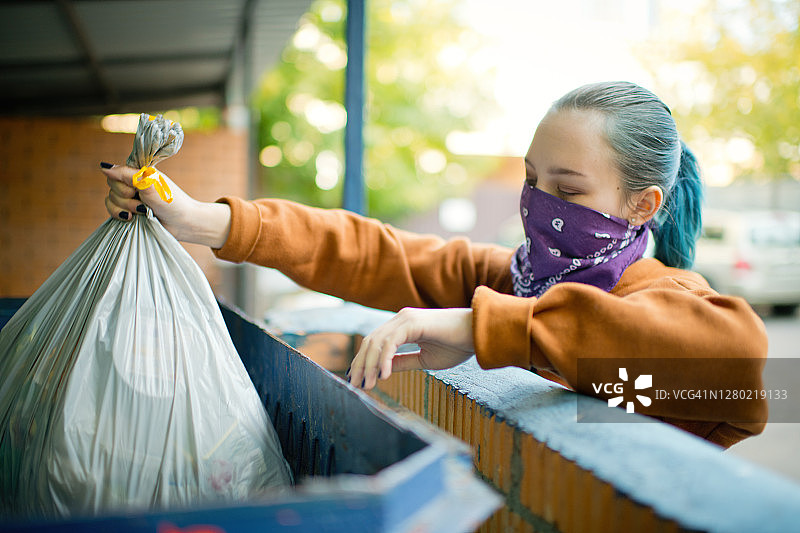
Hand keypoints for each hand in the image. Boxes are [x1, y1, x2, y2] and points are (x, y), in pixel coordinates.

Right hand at [101, 163, 230, 247]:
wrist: (182, 223)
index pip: (116, 173)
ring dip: (124, 208)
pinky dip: (119, 215)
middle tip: (143, 204)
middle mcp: (134, 185)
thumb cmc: (171, 201)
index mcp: (140, 174)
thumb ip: (126, 174)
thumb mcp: (149, 184)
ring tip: (141, 212)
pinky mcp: (129, 212)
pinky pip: (112, 211)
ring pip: (110, 200)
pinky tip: (131, 218)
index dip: (122, 183)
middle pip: (112, 187)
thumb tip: (103, 167)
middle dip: (125, 198)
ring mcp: (131, 199)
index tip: (135, 189)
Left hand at [347, 307, 474, 389]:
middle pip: (370, 341)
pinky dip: (385, 360)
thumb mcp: (424, 359)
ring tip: (367, 385)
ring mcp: (406, 318)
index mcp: (402, 326)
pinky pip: (391, 342)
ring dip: (370, 365)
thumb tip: (382, 371)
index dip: (363, 362)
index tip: (358, 381)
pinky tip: (384, 376)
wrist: (480, 334)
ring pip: (377, 342)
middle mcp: (401, 319)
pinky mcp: (413, 322)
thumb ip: (403, 362)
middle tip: (355, 386)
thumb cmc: (458, 345)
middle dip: (361, 365)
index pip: (375, 343)